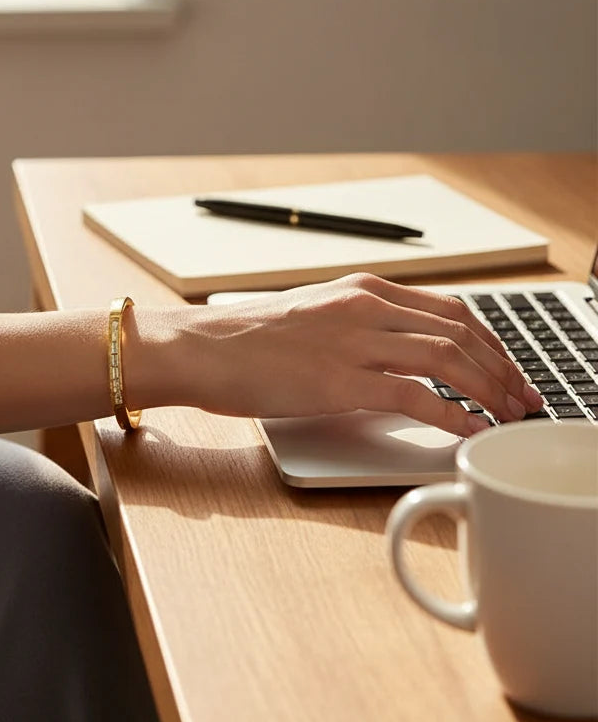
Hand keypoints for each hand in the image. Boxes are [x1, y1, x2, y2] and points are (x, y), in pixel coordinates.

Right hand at [164, 273, 542, 437]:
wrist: (200, 348)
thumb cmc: (245, 339)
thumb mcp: (312, 315)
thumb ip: (358, 325)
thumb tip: (396, 353)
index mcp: (361, 290)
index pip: (449, 309)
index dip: (489, 341)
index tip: (506, 366)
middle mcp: (365, 308)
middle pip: (459, 332)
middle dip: (502, 367)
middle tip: (521, 396)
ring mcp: (354, 343)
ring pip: (448, 361)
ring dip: (488, 390)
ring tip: (507, 415)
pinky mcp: (340, 382)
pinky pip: (417, 398)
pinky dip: (454, 416)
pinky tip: (469, 431)